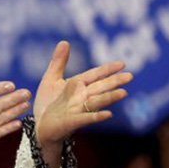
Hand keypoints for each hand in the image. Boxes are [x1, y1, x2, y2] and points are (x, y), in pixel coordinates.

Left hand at [34, 41, 131, 163]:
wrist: (38, 125)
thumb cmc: (46, 104)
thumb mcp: (51, 79)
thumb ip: (59, 62)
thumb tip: (65, 42)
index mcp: (77, 85)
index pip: (95, 75)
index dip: (107, 70)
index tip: (122, 63)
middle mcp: (81, 97)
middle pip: (100, 87)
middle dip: (114, 82)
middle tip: (130, 76)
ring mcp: (78, 109)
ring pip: (96, 102)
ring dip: (109, 98)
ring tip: (123, 92)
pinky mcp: (71, 122)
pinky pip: (86, 119)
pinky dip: (96, 116)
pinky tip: (108, 114)